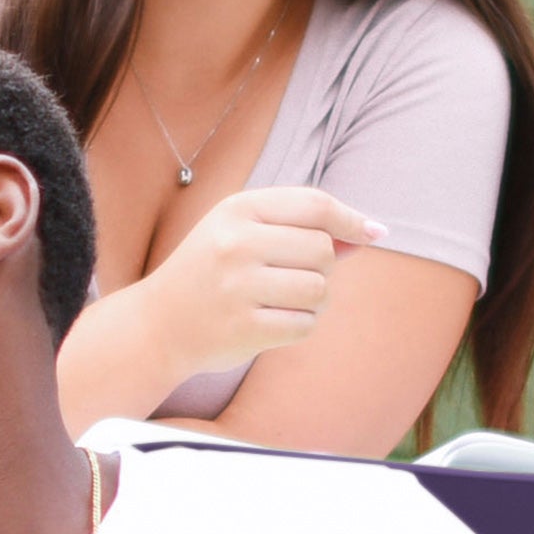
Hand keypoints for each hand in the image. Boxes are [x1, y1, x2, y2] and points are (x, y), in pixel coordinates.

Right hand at [129, 185, 383, 388]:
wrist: (157, 324)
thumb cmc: (209, 273)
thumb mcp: (242, 233)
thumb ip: (298, 228)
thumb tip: (367, 233)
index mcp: (236, 210)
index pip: (314, 205)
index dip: (352, 218)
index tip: (376, 232)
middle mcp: (236, 244)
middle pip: (323, 249)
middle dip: (323, 267)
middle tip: (294, 277)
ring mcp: (238, 287)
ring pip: (320, 290)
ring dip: (315, 300)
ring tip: (284, 301)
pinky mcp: (244, 328)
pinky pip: (305, 325)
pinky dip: (300, 326)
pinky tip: (273, 322)